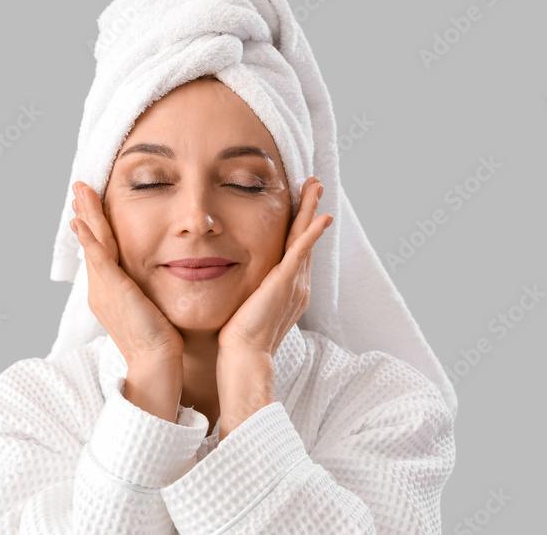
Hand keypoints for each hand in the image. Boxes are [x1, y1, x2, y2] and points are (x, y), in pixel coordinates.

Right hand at [70, 181, 184, 367]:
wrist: (156, 363)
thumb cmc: (161, 340)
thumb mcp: (152, 305)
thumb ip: (149, 288)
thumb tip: (162, 273)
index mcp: (109, 291)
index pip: (101, 250)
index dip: (95, 225)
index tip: (90, 204)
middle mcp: (101, 288)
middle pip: (92, 242)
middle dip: (85, 212)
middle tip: (78, 187)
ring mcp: (104, 290)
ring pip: (93, 244)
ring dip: (85, 215)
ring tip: (79, 191)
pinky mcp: (112, 291)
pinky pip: (98, 259)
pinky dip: (88, 240)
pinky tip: (81, 223)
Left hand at [214, 176, 331, 439]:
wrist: (243, 361)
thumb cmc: (236, 342)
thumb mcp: (242, 307)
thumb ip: (244, 292)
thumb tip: (224, 279)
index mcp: (286, 290)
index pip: (294, 250)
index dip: (298, 227)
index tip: (299, 205)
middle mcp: (296, 285)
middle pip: (305, 239)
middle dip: (309, 210)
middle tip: (314, 185)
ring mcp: (293, 284)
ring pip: (305, 239)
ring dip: (311, 211)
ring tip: (316, 186)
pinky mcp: (285, 284)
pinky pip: (301, 252)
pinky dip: (312, 233)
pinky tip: (321, 216)